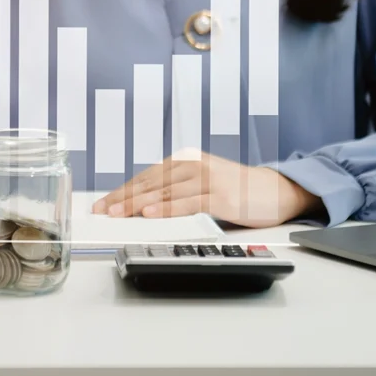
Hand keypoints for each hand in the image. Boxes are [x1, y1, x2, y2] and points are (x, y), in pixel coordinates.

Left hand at [91, 152, 322, 227]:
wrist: (275, 190)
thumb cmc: (236, 189)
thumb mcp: (201, 183)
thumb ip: (176, 190)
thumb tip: (142, 206)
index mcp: (185, 162)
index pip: (146, 177)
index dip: (122, 191)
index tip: (102, 204)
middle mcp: (193, 166)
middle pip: (149, 183)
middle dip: (122, 198)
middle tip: (101, 211)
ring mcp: (206, 179)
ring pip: (164, 192)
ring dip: (137, 204)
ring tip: (116, 213)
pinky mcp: (220, 195)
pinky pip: (187, 203)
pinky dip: (166, 208)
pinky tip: (150, 214)